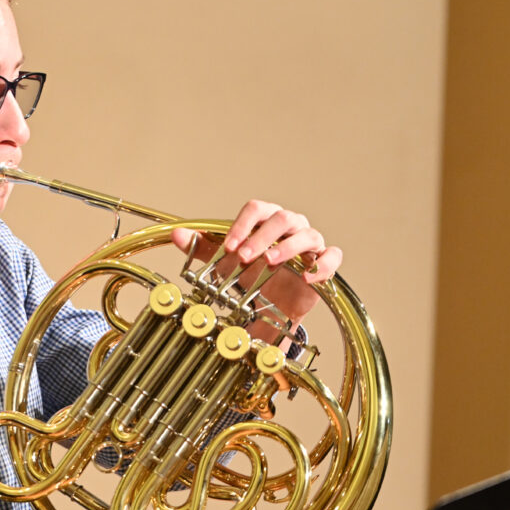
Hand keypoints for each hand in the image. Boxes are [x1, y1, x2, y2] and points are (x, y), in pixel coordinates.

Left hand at [171, 200, 342, 327]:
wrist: (275, 300)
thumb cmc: (253, 271)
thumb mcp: (226, 260)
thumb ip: (202, 247)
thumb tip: (176, 235)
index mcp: (266, 219)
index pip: (257, 209)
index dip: (243, 225)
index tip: (229, 246)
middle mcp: (290, 226)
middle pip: (281, 218)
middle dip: (261, 237)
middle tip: (244, 257)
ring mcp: (310, 242)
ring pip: (306, 234)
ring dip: (287, 248)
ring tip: (270, 262)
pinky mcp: (324, 262)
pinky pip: (332, 257)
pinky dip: (323, 265)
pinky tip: (308, 277)